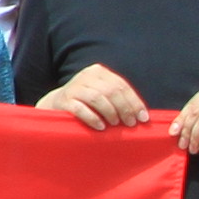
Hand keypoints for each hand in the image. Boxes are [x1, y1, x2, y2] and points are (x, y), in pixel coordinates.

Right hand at [32, 64, 148, 129]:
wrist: (56, 105)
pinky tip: (100, 127)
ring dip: (110, 113)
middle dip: (124, 109)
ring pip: (97, 98)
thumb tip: (142, 115)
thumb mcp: (103, 95)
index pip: (121, 85)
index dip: (134, 102)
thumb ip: (119, 99)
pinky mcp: (64, 100)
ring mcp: (73, 87)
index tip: (143, 118)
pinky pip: (81, 109)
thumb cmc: (87, 103)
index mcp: (98, 71)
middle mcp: (86, 76)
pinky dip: (93, 118)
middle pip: (111, 91)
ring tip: (115, 124)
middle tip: (129, 124)